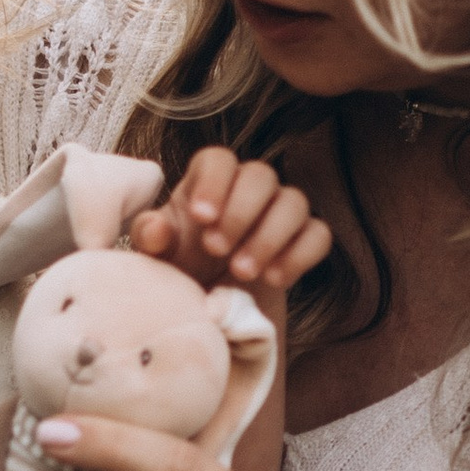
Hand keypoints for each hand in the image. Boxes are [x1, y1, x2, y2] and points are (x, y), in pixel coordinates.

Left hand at [129, 147, 328, 296]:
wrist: (209, 310)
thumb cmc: (180, 272)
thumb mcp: (157, 258)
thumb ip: (152, 239)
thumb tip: (156, 228)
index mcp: (208, 183)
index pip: (218, 160)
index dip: (213, 183)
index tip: (202, 217)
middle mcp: (248, 190)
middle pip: (261, 175)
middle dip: (241, 213)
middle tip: (217, 251)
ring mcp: (280, 213)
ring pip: (294, 202)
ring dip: (270, 236)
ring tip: (242, 273)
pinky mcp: (304, 242)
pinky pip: (318, 235)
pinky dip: (300, 255)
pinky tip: (274, 279)